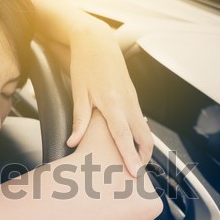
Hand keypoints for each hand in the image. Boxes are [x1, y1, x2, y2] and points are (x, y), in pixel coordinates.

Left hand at [66, 21, 152, 176]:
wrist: (98, 42)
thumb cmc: (86, 65)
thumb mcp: (79, 93)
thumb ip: (80, 120)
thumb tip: (74, 143)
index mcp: (113, 103)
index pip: (124, 136)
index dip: (130, 157)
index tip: (134, 174)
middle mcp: (128, 104)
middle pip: (144, 138)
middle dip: (143, 159)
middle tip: (135, 177)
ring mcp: (134, 101)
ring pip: (145, 132)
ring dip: (142, 150)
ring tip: (133, 166)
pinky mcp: (134, 100)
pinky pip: (141, 124)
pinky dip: (139, 138)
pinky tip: (130, 147)